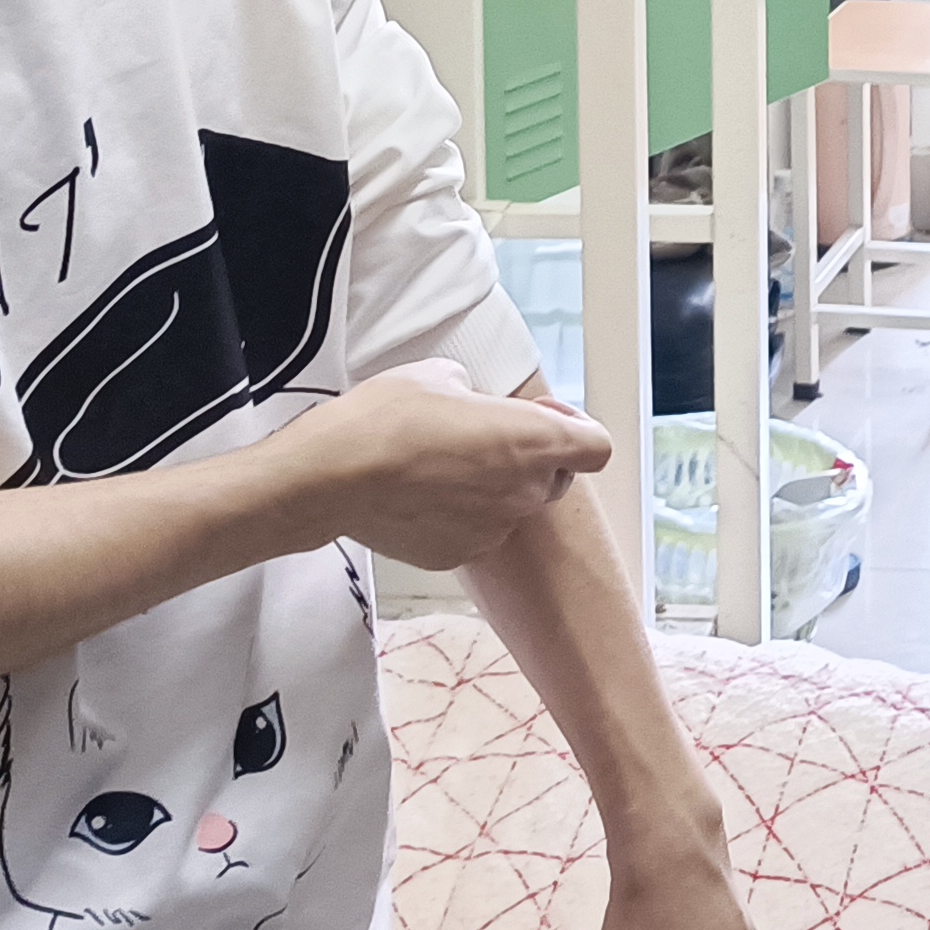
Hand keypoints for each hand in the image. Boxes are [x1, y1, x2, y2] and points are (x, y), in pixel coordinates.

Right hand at [253, 359, 610, 567]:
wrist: (333, 477)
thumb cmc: (387, 418)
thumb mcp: (441, 375)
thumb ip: (477, 395)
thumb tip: (474, 405)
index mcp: (532, 441)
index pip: (597, 447)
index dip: (575, 429)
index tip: (544, 418)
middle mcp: (523, 491)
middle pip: (555, 479)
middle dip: (531, 459)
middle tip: (486, 437)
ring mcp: (494, 528)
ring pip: (511, 506)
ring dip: (492, 488)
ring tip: (440, 466)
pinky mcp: (460, 554)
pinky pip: (476, 530)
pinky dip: (460, 516)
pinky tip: (422, 496)